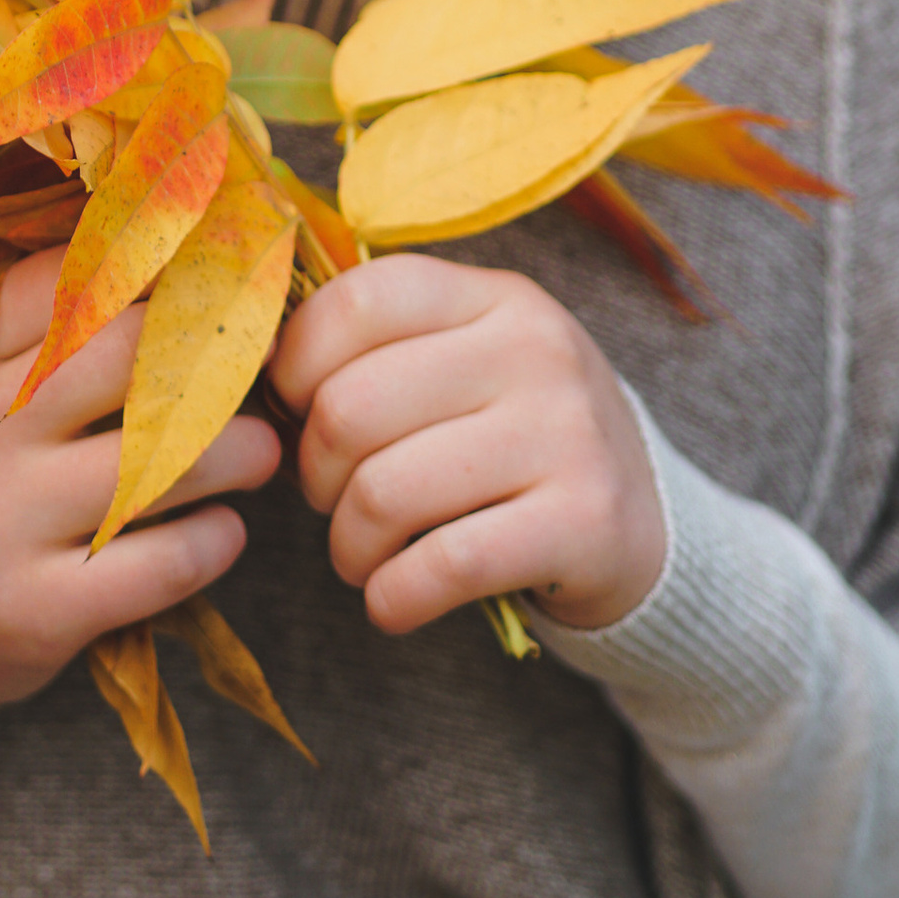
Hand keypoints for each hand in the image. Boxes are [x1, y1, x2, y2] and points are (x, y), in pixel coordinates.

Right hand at [0, 246, 281, 720]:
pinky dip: (216, 539)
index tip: (216, 277)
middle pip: (123, 354)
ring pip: (157, 460)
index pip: (65, 279)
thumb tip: (185, 253)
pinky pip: (164, 561)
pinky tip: (224, 528)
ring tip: (260, 449)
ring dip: (238, 449)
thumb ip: (45, 321)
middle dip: (214, 348)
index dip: (157, 270)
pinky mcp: (35, 610)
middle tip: (258, 359)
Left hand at [272, 254, 664, 638]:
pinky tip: (395, 599)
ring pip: (383, 493)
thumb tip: (253, 371)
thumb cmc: (518, 441)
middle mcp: (537, 350)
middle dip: (315, 474)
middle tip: (333, 501)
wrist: (645, 528)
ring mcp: (567, 433)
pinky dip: (392, 598)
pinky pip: (442, 566)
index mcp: (496, 298)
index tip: (298, 413)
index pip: (357, 300)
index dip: (296, 365)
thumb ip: (379, 349)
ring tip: (362, 556)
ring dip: (348, 547)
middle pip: (350, 407)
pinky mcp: (585, 523)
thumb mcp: (470, 364)